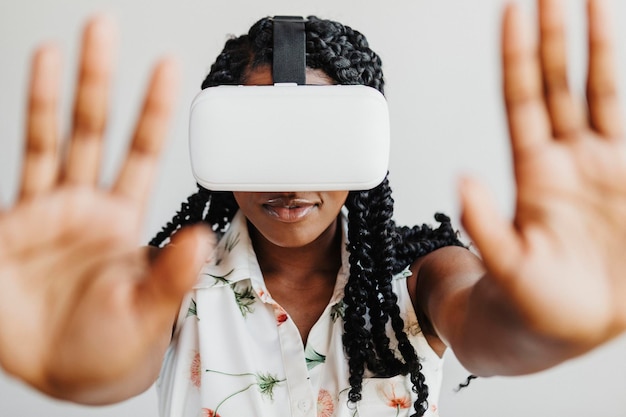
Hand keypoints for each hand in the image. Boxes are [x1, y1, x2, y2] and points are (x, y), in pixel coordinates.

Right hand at [0, 15, 212, 401]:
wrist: (63, 374)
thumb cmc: (111, 349)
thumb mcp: (147, 313)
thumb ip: (172, 275)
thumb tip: (202, 240)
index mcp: (127, 220)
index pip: (145, 153)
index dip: (154, 111)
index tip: (169, 69)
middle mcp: (90, 206)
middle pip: (99, 129)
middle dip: (103, 80)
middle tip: (107, 28)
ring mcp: (50, 209)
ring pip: (56, 137)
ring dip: (58, 90)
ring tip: (66, 43)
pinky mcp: (16, 222)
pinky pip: (22, 164)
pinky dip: (26, 124)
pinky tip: (33, 81)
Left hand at [460, 0, 625, 350]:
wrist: (564, 325)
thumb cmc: (529, 299)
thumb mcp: (506, 266)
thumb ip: (486, 225)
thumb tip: (461, 181)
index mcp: (534, 173)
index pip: (524, 100)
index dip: (520, 57)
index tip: (513, 12)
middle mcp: (564, 160)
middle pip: (559, 84)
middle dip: (556, 35)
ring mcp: (598, 167)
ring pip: (598, 94)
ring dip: (597, 48)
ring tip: (595, 0)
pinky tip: (624, 57)